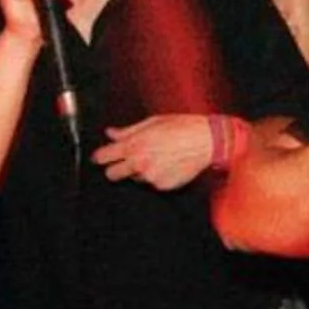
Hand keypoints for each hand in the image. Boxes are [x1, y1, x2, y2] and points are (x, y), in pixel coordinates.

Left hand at [93, 114, 219, 190]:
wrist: (208, 141)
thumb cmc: (183, 127)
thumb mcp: (153, 122)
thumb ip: (128, 131)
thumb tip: (111, 133)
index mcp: (134, 145)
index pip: (104, 157)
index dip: (100, 157)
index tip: (100, 158)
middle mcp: (140, 163)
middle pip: (112, 175)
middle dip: (115, 169)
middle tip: (124, 163)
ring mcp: (151, 177)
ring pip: (135, 178)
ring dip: (141, 170)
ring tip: (159, 157)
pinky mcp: (163, 186)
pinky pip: (153, 182)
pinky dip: (157, 175)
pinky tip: (169, 164)